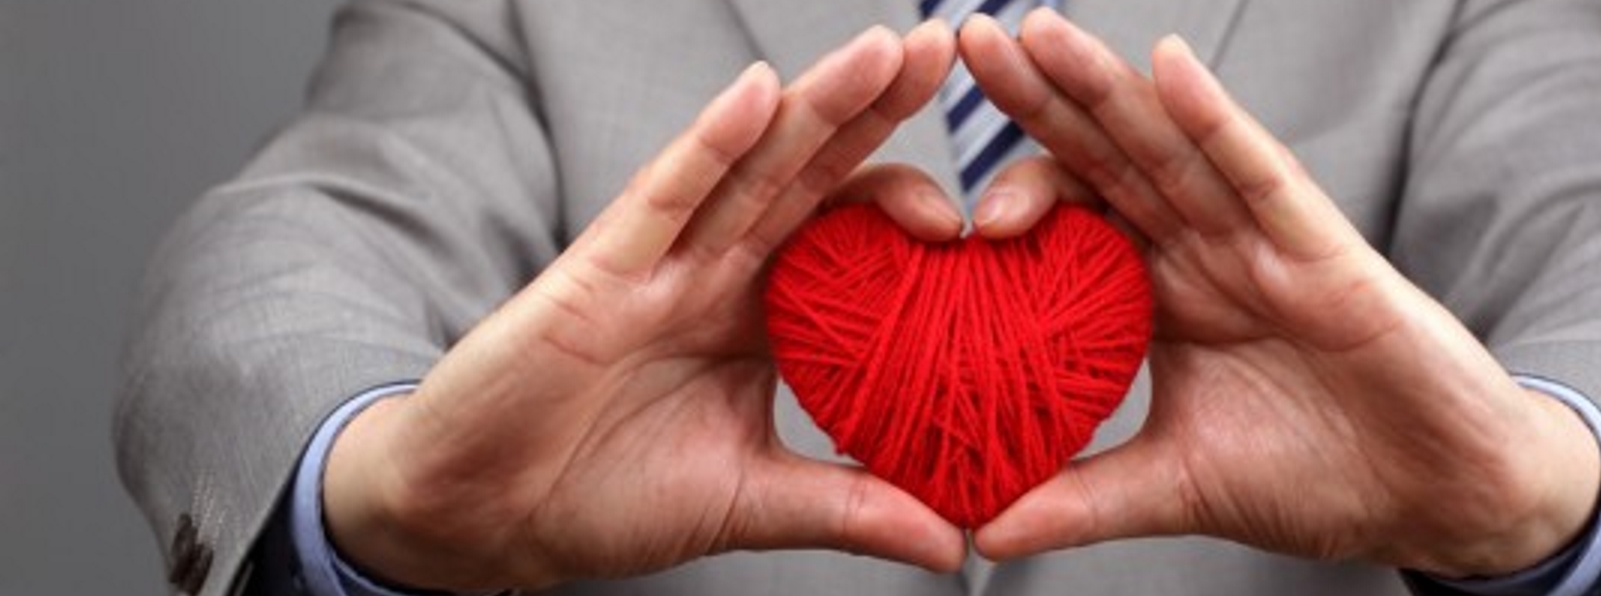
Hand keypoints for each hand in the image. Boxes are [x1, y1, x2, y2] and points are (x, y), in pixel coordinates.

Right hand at [320, 24, 965, 591]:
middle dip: (877, 108)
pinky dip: (710, 144)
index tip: (994, 209)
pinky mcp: (597, 271)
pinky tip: (757, 93)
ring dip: (817, 103)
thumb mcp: (750, 502)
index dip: (912, 207)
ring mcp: (658, 262)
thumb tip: (956, 544)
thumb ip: (850, 507)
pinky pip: (663, 196)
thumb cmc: (602, 496)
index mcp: (758, 315)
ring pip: (750, 164)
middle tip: (944, 49)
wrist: (484, 518)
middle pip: (810, 174)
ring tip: (885, 50)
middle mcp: (715, 270)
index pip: (848, 239)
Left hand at [956, 10, 1600, 576]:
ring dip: (1104, 88)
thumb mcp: (1178, 487)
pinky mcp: (1326, 250)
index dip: (1012, 189)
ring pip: (1172, 148)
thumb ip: (1082, 500)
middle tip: (965, 44)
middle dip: (1039, 100)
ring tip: (1038, 33)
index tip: (933, 192)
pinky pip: (1263, 174)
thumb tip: (982, 532)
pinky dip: (1217, 122)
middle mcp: (1205, 252)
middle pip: (1109, 160)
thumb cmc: (1324, 478)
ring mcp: (1263, 243)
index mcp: (1165, 296)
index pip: (1077, 222)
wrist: (1438, 499)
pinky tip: (1171, 71)